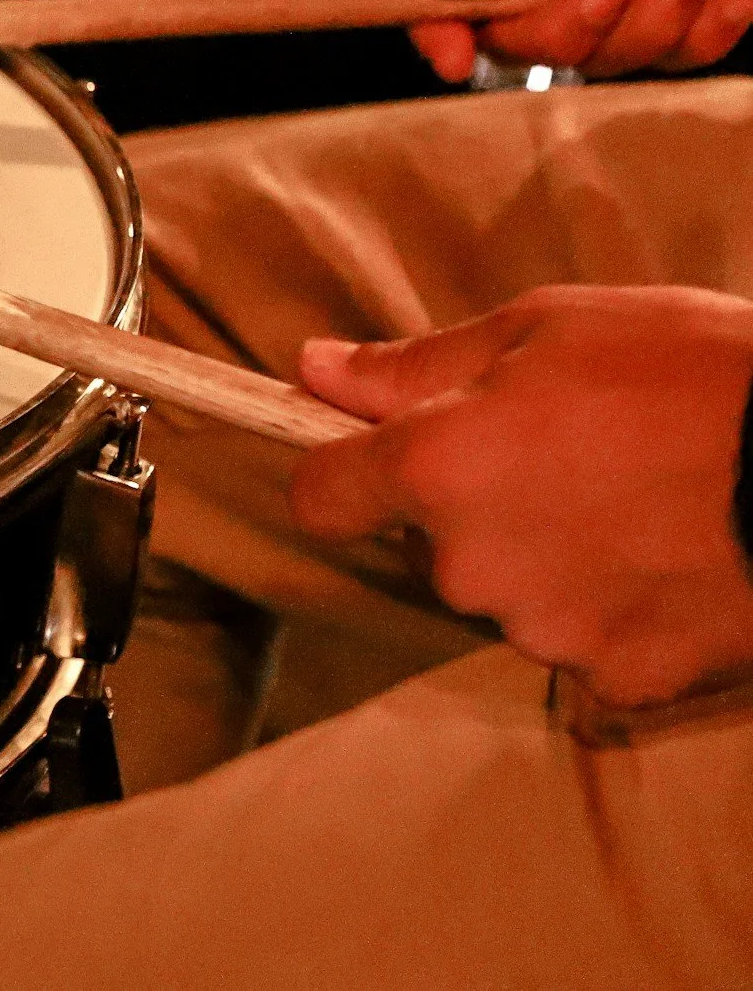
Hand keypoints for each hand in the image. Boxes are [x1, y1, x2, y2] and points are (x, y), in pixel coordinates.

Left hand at [291, 286, 752, 706]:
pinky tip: (666, 562)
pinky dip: (614, 612)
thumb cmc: (690, 372)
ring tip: (631, 507)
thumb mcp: (545, 329)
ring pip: (506, 598)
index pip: (321, 498)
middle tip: (563, 461)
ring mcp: (544, 631)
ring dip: (542, 563)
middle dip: (470, 512)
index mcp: (436, 470)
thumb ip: (415, 366)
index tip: (380, 457)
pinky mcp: (618, 679)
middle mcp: (470, 564)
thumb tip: (316, 370)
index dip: (345, 475)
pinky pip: (585, 645)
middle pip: (426, 550)